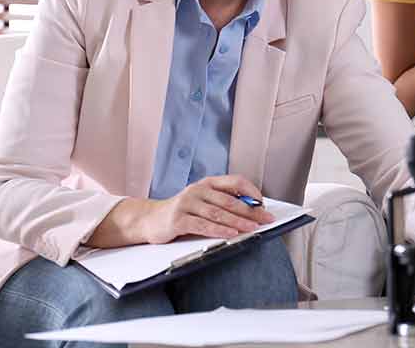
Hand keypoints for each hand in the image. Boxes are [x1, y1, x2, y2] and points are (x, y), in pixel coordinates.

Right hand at [141, 175, 274, 243]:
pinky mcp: (178, 219)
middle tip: (265, 219)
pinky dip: (219, 230)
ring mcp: (187, 203)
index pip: (235, 181)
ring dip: (238, 222)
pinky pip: (203, 225)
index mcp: (207, 183)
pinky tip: (231, 234)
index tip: (263, 204)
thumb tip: (252, 211)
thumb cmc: (181, 212)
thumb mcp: (202, 202)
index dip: (252, 192)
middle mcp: (197, 190)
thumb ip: (222, 203)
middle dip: (250, 211)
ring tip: (252, 228)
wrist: (149, 219)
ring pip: (218, 213)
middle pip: (229, 200)